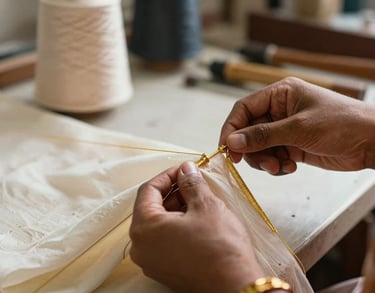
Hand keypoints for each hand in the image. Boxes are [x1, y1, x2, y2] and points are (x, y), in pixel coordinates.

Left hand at [129, 161, 263, 292]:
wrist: (236, 286)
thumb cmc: (220, 248)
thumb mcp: (206, 205)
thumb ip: (191, 182)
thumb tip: (186, 170)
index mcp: (144, 228)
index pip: (148, 190)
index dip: (167, 175)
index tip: (184, 169)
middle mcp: (141, 247)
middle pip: (151, 207)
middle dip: (173, 191)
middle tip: (193, 182)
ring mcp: (152, 261)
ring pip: (159, 224)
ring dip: (176, 207)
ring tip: (198, 199)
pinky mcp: (164, 270)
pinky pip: (164, 240)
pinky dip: (177, 225)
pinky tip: (196, 218)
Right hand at [220, 77, 374, 174]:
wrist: (372, 142)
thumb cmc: (341, 123)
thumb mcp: (298, 128)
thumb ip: (263, 135)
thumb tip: (232, 142)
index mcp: (280, 94)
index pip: (244, 109)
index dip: (232, 128)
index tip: (227, 148)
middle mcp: (279, 110)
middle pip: (248, 130)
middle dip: (251, 149)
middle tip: (258, 163)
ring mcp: (285, 129)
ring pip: (259, 146)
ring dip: (264, 160)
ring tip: (280, 166)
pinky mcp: (292, 145)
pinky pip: (272, 156)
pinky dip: (276, 165)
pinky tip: (290, 166)